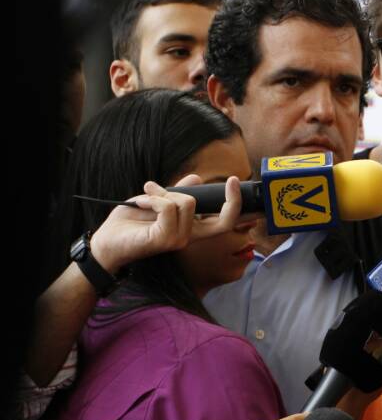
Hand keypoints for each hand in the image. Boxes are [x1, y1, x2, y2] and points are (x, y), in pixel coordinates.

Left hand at [90, 174, 245, 272]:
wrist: (106, 241)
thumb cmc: (130, 223)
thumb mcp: (157, 201)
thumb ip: (177, 192)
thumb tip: (197, 178)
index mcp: (191, 229)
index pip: (224, 222)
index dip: (236, 203)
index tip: (235, 181)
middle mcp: (189, 237)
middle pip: (224, 220)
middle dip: (231, 198)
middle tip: (231, 180)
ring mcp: (178, 240)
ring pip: (187, 202)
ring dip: (163, 193)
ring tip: (146, 198)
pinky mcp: (164, 239)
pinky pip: (167, 207)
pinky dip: (152, 198)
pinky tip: (140, 203)